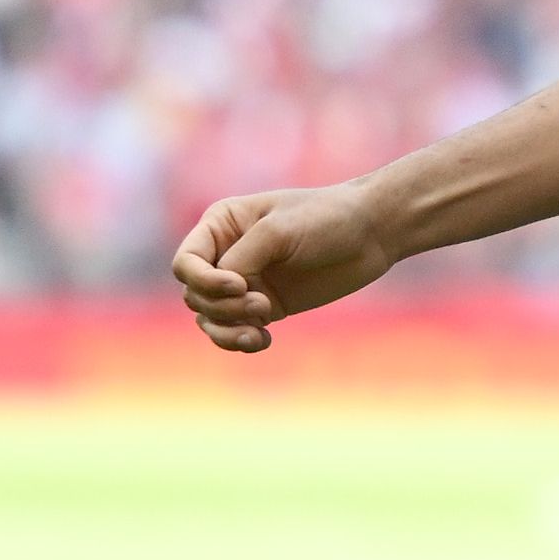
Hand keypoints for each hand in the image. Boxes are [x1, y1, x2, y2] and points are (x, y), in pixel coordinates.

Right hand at [172, 181, 398, 352]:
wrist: (372, 233)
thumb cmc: (326, 218)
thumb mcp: (279, 231)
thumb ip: (242, 258)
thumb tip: (222, 291)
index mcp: (221, 225)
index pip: (186, 263)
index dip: (203, 281)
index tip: (240, 285)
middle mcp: (227, 254)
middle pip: (195, 295)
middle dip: (222, 308)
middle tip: (262, 305)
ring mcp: (245, 282)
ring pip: (210, 319)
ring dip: (227, 332)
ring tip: (258, 335)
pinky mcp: (266, 305)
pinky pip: (236, 330)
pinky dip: (241, 341)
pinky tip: (264, 340)